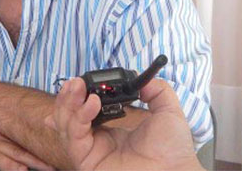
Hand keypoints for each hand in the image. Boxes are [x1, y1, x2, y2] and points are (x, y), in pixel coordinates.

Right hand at [0, 103, 53, 170]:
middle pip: (29, 143)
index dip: (43, 138)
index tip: (59, 143)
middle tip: (65, 158)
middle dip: (47, 152)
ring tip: (55, 168)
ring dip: (38, 162)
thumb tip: (7, 131)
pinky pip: (2, 162)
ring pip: (22, 154)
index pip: (27, 132)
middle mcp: (2, 131)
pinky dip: (15, 168)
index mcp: (1, 123)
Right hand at [45, 77, 202, 170]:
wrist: (176, 170)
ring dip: (69, 102)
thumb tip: (144, 80)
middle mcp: (97, 141)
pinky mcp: (86, 160)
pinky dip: (79, 116)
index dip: (80, 95)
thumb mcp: (166, 111)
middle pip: (69, 115)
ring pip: (65, 124)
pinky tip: (92, 103)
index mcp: (110, 131)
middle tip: (76, 81)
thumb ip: (156, 91)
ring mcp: (90, 151)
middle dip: (69, 96)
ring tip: (79, 86)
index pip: (84, 110)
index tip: (85, 80)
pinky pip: (74, 135)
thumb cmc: (173, 151)